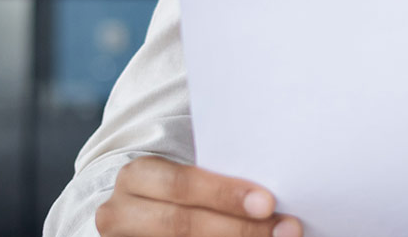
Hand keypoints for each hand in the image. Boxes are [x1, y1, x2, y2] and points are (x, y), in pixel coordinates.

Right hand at [95, 155, 301, 236]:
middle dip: (239, 229)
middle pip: (182, 224)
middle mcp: (121, 213)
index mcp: (137, 177)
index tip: (268, 202)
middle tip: (286, 229)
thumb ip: (218, 180)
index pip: (180, 185)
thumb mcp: (186, 178)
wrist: (140, 216)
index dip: (224, 195)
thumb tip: (274, 196)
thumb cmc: (180, 193)